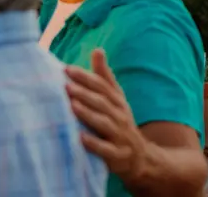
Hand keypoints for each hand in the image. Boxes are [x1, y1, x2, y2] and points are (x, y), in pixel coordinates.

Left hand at [66, 48, 146, 179]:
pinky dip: (94, 144)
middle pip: (102, 102)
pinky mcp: (117, 155)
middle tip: (66, 85)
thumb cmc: (119, 122)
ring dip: (88, 114)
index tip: (66, 69)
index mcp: (117, 101)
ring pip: (104, 123)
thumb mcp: (115, 99)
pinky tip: (79, 137)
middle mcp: (120, 116)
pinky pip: (106, 149)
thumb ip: (104, 76)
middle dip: (85, 93)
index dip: (86, 77)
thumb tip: (97, 50)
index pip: (102, 86)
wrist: (140, 157)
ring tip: (72, 106)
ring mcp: (120, 136)